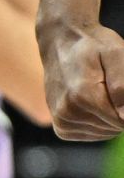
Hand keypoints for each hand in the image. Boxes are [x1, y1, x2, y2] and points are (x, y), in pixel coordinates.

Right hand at [38, 21, 123, 139]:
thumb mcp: (116, 54)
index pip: (123, 120)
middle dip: (120, 109)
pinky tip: (92, 103)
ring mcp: (62, 121)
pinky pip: (93, 134)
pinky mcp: (61, 127)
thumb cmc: (93, 46)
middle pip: (115, 127)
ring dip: (110, 115)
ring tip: (99, 91)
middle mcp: (67, 112)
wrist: (60, 43)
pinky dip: (99, 122)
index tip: (118, 83)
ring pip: (106, 132)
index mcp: (82, 96)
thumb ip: (123, 85)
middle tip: (109, 85)